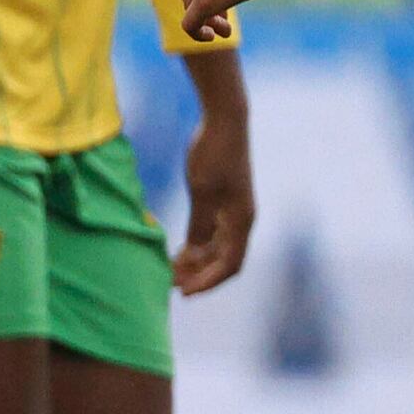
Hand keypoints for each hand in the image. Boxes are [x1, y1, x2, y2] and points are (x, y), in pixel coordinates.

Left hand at [171, 84, 254, 295]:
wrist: (224, 120)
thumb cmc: (213, 154)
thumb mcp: (201, 192)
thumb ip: (199, 225)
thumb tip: (195, 254)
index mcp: (242, 221)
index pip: (229, 265)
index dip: (208, 282)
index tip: (183, 293)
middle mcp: (242, 219)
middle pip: (224, 259)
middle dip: (199, 275)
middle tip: (171, 285)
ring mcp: (234, 210)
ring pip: (217, 247)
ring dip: (197, 261)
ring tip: (171, 270)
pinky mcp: (225, 200)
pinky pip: (213, 232)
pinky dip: (197, 244)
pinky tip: (179, 249)